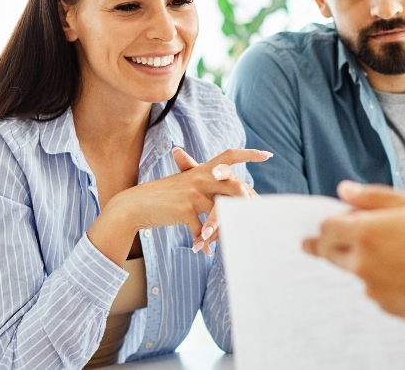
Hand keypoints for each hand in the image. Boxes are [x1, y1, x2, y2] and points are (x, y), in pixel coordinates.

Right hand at [89, 147, 268, 262]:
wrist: (136, 205)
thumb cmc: (164, 198)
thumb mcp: (185, 185)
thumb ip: (208, 187)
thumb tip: (232, 195)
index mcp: (202, 170)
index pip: (229, 156)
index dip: (249, 154)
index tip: (268, 154)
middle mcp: (200, 178)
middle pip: (234, 186)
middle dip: (247, 201)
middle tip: (257, 215)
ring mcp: (193, 194)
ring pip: (221, 212)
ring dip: (226, 230)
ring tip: (232, 240)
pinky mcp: (184, 210)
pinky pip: (202, 230)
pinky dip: (203, 243)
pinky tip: (203, 251)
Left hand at [302, 181, 404, 322]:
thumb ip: (374, 196)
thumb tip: (345, 190)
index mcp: (366, 233)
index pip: (326, 228)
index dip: (329, 223)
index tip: (332, 223)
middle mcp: (362, 263)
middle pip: (329, 253)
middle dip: (328, 245)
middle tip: (331, 242)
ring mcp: (373, 288)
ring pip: (356, 272)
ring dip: (363, 262)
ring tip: (397, 255)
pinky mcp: (386, 306)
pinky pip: (376, 289)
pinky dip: (384, 281)